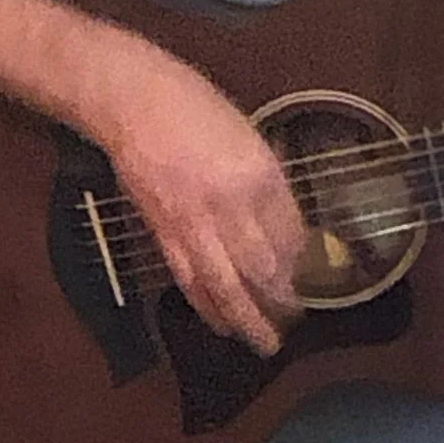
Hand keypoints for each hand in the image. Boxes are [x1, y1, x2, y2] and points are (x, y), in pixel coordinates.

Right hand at [95, 46, 307, 352]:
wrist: (130, 100)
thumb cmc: (191, 105)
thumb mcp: (246, 132)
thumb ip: (266, 177)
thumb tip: (284, 217)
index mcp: (257, 172)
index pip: (290, 231)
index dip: (304, 261)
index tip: (313, 275)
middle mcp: (229, 204)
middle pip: (263, 267)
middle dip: (282, 301)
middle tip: (295, 319)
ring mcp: (193, 221)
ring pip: (226, 284)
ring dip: (248, 319)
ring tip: (265, 342)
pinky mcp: (163, 232)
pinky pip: (190, 279)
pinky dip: (208, 307)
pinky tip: (221, 323)